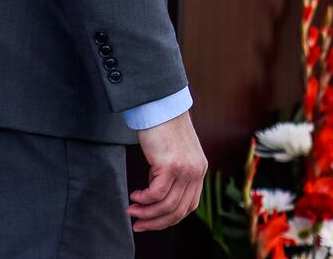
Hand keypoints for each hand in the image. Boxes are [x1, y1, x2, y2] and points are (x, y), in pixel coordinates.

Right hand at [130, 110, 207, 231]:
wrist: (162, 107)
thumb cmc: (164, 129)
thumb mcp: (175, 155)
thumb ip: (173, 175)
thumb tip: (157, 197)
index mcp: (199, 170)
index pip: (189, 205)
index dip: (170, 218)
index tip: (153, 222)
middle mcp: (197, 171)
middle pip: (179, 210)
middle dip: (156, 222)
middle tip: (138, 225)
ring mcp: (186, 169)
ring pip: (167, 205)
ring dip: (147, 213)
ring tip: (132, 210)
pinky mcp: (171, 165)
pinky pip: (156, 194)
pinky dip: (144, 199)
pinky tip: (135, 195)